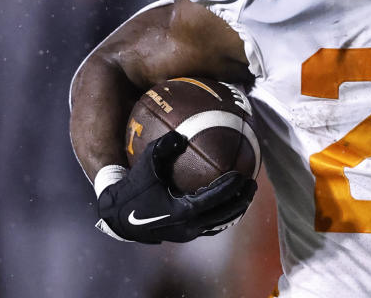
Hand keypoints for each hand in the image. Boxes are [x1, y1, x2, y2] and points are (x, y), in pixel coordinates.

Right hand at [97, 131, 256, 243]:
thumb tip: (181, 134)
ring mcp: (188, 234)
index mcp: (182, 211)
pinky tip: (229, 202)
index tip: (243, 174)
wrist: (118, 216)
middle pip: (225, 215)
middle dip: (242, 199)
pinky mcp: (186, 235)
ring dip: (236, 209)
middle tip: (252, 182)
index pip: (215, 199)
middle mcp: (188, 227)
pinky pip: (212, 227)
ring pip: (221, 224)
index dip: (231, 188)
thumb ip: (164, 146)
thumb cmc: (134, 188)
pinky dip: (224, 215)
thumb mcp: (147, 163)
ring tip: (246, 193)